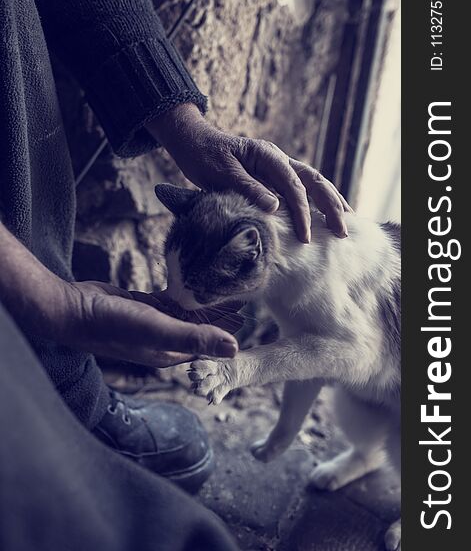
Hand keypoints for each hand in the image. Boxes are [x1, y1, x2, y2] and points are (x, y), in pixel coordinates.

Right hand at [0, 223, 241, 367]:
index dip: (229, 330)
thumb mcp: (158, 331)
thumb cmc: (113, 325)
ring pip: (186, 312)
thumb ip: (195, 339)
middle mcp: (163, 341)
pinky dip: (184, 292)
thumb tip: (235, 349)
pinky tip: (195, 279)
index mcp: (171, 352)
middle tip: (243, 291)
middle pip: (200, 327)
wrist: (72, 310)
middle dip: (221, 313)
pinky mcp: (142, 306)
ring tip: (225, 283)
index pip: (208, 344)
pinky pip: (169, 300)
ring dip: (204, 301)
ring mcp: (152, 324)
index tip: (249, 312)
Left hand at [147, 104, 352, 242]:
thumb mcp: (222, 173)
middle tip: (343, 232)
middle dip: (331, 206)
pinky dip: (316, 202)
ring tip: (347, 223)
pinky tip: (325, 216)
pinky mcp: (273, 177)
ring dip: (331, 202)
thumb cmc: (204, 156)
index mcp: (268, 155)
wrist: (193, 143)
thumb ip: (248, 188)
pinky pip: (301, 189)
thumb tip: (275, 207)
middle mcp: (279, 159)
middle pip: (314, 181)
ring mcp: (278, 167)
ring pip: (313, 183)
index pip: (293, 186)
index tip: (306, 236)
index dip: (302, 212)